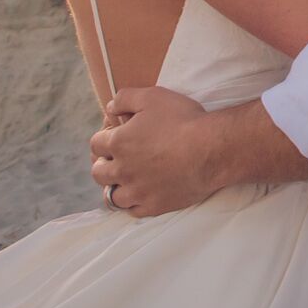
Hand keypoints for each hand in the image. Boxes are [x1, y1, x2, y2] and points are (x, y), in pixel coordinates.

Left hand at [89, 85, 216, 218]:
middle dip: (104, 165)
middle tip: (117, 160)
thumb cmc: (183, 120)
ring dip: (115, 188)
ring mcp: (138, 191)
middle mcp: (123, 170)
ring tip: (127, 181)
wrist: (212, 150)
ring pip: (112, 197)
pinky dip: (134, 203)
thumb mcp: (152, 96)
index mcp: (119, 143)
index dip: (103, 139)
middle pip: (98, 174)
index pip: (95, 144)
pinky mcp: (155, 206)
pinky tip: (142, 194)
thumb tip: (110, 108)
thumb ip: (125, 98)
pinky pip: (134, 211)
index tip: (114, 138)